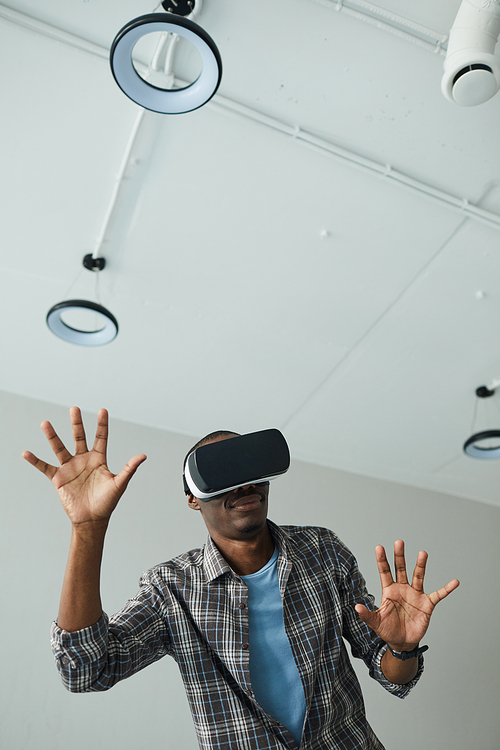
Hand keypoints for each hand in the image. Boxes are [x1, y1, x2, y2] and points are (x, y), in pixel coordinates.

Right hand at [22, 407, 146, 526]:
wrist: (92, 520)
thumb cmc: (107, 502)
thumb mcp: (119, 484)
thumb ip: (129, 468)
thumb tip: (143, 455)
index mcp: (99, 459)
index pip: (101, 438)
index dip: (102, 424)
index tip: (103, 410)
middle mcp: (83, 460)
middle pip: (79, 437)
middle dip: (76, 423)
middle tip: (74, 408)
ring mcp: (69, 468)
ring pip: (59, 448)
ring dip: (52, 436)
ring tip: (45, 423)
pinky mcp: (58, 478)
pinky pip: (44, 467)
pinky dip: (35, 461)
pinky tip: (26, 452)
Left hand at [355, 540, 459, 649]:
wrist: (403, 642)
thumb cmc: (388, 629)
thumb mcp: (376, 622)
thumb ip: (367, 615)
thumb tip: (356, 607)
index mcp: (389, 590)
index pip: (384, 572)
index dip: (382, 560)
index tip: (379, 547)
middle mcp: (402, 588)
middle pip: (400, 569)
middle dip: (399, 556)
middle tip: (399, 542)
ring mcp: (415, 595)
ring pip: (418, 576)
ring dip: (420, 565)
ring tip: (422, 553)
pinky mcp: (427, 604)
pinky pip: (438, 595)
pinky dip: (446, 589)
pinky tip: (454, 582)